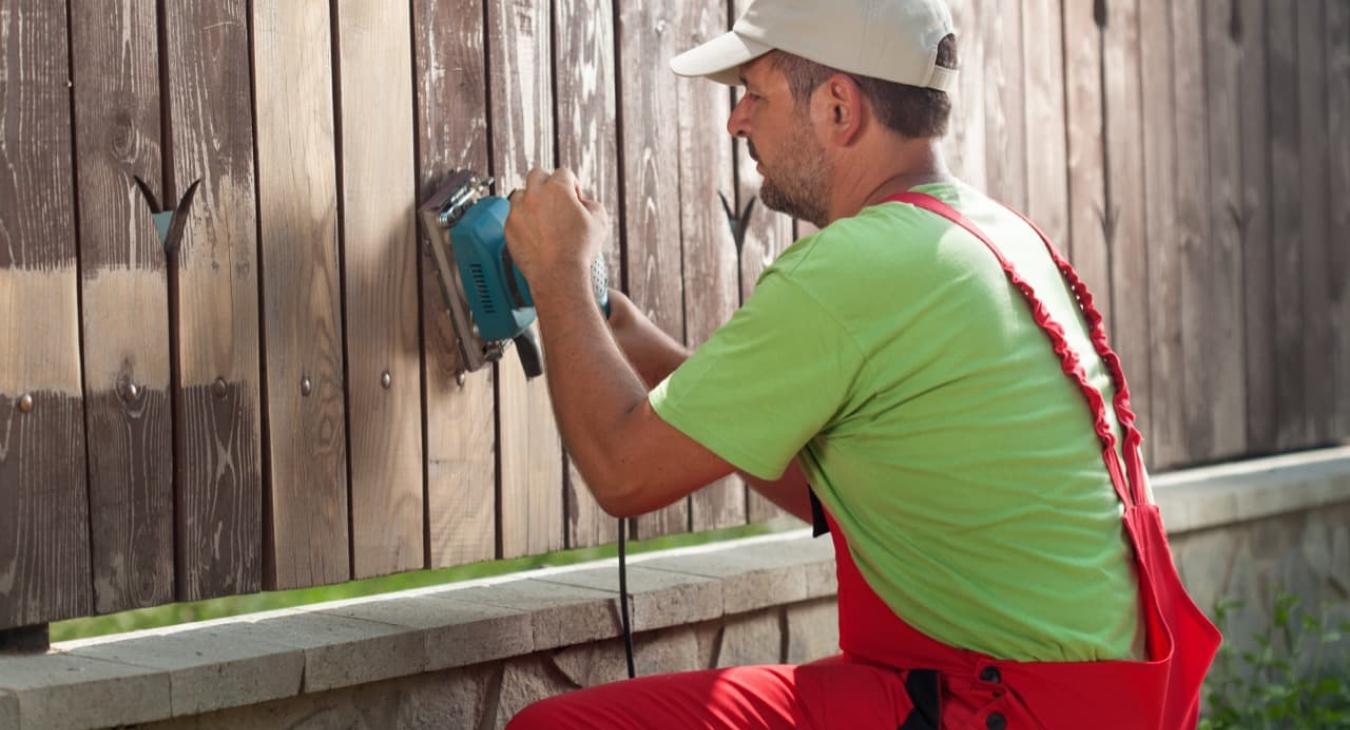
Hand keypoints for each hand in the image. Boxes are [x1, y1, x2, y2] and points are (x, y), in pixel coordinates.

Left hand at [503, 167, 609, 289]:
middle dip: (547, 183)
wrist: (558, 274)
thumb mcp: (599, 221)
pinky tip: (534, 233)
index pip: (564, 173)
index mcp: (557, 188)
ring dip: (530, 201)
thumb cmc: (580, 249)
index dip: (572, 185)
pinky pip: (513, 217)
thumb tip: (583, 204)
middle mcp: (534, 195)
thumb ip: (592, 204)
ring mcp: (518, 211)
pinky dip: (522, 221)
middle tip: (555, 199)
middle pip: (537, 175)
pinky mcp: (509, 228)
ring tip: (542, 217)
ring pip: (520, 194)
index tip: (575, 198)